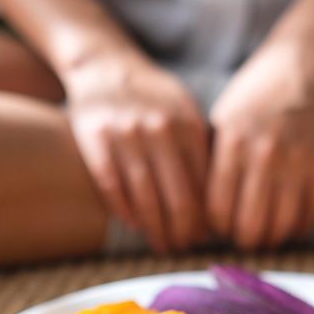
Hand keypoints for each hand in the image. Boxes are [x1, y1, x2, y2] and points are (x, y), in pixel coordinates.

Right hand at [64, 54, 209, 251]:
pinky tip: (136, 226)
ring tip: (164, 245)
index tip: (208, 234)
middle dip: (185, 231)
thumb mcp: (184, 109)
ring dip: (157, 229)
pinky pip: (114, 188)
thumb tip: (218, 198)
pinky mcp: (96, 141)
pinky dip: (126, 212)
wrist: (104, 65)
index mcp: (188, 123)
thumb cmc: (151, 95)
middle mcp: (159, 129)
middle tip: (185, 248)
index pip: (205, 182)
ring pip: (146, 198)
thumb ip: (200, 146)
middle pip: (179, 197)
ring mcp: (126, 136)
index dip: (208, 214)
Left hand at [208, 40, 313, 249]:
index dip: (214, 227)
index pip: (216, 209)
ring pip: (280, 228)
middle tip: (239, 237)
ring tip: (263, 235)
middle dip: (241, 240)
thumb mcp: (223, 116)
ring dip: (269, 240)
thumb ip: (212, 158)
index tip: (215, 227)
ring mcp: (297, 162)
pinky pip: (309, 215)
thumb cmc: (257, 89)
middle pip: (248, 226)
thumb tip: (200, 206)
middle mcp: (264, 155)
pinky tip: (287, 224)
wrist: (306, 60)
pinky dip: (296, 228)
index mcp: (232, 143)